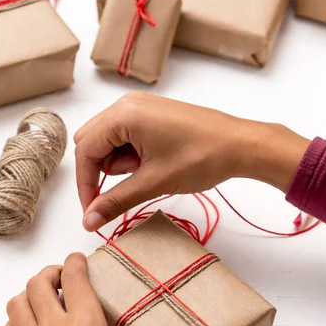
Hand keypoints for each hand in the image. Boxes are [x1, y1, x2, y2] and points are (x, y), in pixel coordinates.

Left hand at [0, 253, 214, 325]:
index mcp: (82, 324)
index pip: (74, 277)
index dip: (76, 262)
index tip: (80, 259)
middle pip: (39, 283)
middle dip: (49, 273)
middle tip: (62, 278)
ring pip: (18, 302)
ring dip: (28, 294)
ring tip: (41, 298)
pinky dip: (14, 322)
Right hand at [74, 92, 309, 231]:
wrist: (241, 146)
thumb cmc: (202, 157)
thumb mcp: (153, 182)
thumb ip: (116, 201)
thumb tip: (89, 220)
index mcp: (123, 115)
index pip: (85, 151)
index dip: (85, 185)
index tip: (92, 211)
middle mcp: (127, 105)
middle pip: (91, 143)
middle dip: (96, 174)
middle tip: (110, 200)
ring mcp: (141, 108)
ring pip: (108, 141)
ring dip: (115, 166)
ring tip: (141, 180)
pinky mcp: (153, 116)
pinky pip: (126, 137)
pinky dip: (129, 157)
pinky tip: (147, 170)